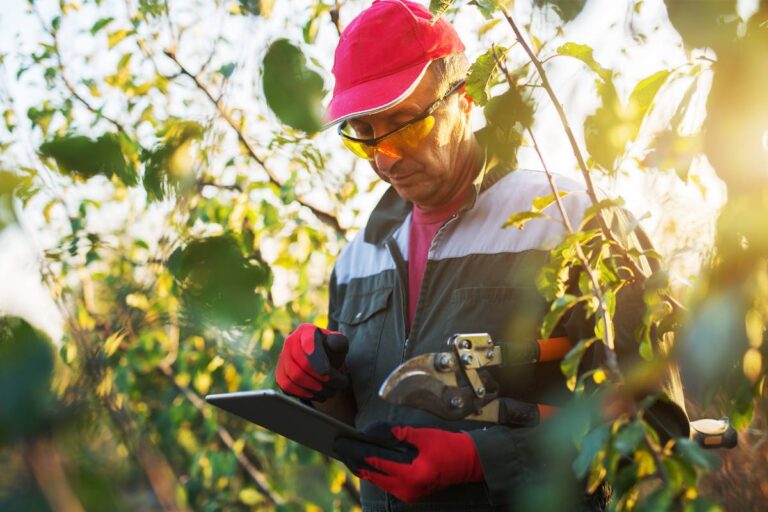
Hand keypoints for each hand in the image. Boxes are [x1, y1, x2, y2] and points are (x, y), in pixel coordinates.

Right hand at [275, 323, 348, 401]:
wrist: (322, 362)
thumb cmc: (332, 351)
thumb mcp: (339, 344)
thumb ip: (339, 342)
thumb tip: (332, 343)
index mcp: (306, 330)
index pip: (309, 342)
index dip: (317, 358)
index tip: (327, 373)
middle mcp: (290, 341)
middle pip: (302, 363)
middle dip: (321, 378)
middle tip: (337, 385)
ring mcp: (282, 358)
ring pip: (294, 377)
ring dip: (314, 388)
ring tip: (330, 392)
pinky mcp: (280, 374)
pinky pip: (287, 386)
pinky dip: (304, 394)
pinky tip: (317, 395)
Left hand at [333, 422, 483, 502]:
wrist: (469, 463)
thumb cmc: (448, 446)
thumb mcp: (423, 435)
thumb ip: (396, 433)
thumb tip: (371, 431)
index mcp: (411, 474)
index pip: (374, 461)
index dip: (355, 450)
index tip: (341, 441)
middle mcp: (406, 489)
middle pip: (371, 474)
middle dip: (353, 460)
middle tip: (338, 446)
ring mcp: (407, 494)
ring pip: (376, 480)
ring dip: (362, 466)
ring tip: (348, 451)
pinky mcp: (409, 494)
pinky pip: (385, 483)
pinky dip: (374, 472)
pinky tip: (366, 461)